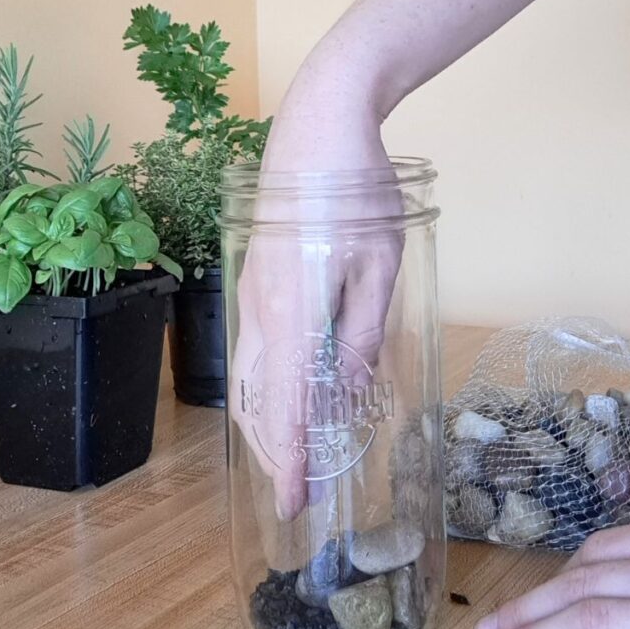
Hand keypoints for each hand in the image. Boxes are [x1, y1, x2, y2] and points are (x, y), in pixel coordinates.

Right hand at [227, 66, 401, 521]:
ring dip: (268, 424)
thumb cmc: (357, 191)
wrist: (318, 124)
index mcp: (293, 313)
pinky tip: (287, 396)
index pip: (289, 410)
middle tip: (298, 488)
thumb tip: (354, 391)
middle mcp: (260, 312)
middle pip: (259, 403)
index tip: (294, 504)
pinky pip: (254, 351)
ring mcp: (250, 295)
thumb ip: (363, 333)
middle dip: (275, 453)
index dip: (291, 463)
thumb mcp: (379, 266)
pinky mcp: (253, 280)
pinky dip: (266, 389)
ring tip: (291, 455)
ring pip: (250, 380)